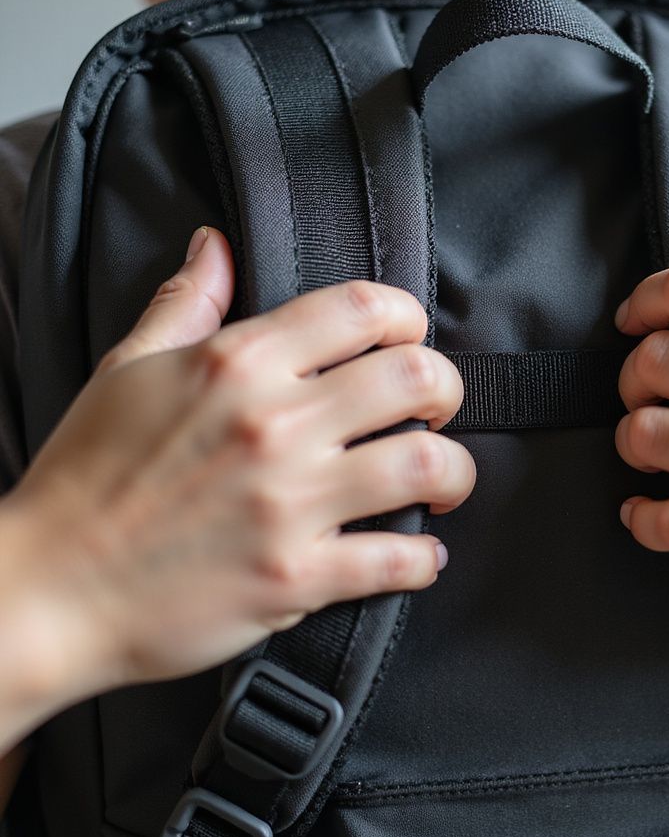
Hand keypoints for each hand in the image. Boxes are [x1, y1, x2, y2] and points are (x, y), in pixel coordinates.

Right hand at [0, 227, 473, 743]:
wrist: (45, 592)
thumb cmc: (85, 478)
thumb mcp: (127, 370)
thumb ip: (185, 303)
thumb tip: (216, 243)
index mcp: (238, 362)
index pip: (363, 309)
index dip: (409, 318)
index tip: (411, 339)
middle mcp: (274, 423)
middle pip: (416, 377)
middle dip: (447, 389)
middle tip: (438, 409)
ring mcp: (288, 503)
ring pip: (425, 464)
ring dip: (455, 471)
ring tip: (446, 480)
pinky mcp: (294, 578)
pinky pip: (397, 560)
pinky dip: (425, 558)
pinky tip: (423, 553)